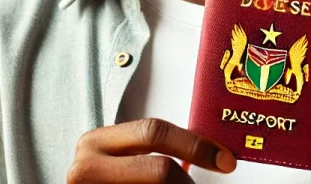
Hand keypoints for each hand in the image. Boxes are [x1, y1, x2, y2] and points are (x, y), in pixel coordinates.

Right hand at [67, 118, 236, 182]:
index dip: (195, 145)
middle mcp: (87, 167)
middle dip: (190, 179)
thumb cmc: (105, 181)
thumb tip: (208, 152)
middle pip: (160, 169)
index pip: (154, 132)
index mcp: (96, 142)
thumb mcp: (121, 159)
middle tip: (215, 174)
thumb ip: (150, 150)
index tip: (223, 158)